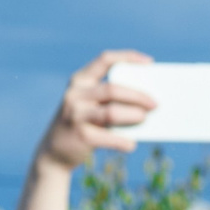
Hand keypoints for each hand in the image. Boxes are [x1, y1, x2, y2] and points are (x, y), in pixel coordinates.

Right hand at [35, 50, 156, 170]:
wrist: (54, 152)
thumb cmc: (83, 123)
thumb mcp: (91, 105)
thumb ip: (112, 99)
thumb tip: (148, 102)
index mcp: (80, 80)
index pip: (105, 60)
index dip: (128, 57)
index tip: (149, 62)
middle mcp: (75, 94)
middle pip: (113, 89)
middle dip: (138, 96)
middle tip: (155, 104)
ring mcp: (75, 115)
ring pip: (112, 112)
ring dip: (133, 115)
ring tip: (145, 119)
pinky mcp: (80, 136)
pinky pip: (108, 137)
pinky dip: (123, 141)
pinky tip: (131, 144)